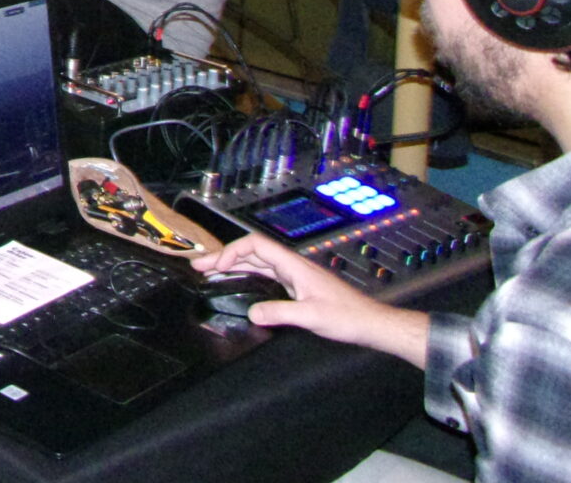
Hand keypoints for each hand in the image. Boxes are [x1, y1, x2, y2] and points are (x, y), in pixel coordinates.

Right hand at [192, 233, 429, 364]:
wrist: (372, 324)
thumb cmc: (348, 317)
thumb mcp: (312, 316)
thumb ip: (280, 313)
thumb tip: (251, 313)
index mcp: (294, 266)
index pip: (255, 247)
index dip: (231, 252)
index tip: (214, 266)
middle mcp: (293, 267)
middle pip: (252, 253)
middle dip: (224, 257)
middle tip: (199, 266)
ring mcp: (296, 277)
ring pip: (258, 264)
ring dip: (233, 266)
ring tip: (210, 273)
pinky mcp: (298, 287)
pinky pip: (266, 276)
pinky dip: (247, 276)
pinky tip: (238, 284)